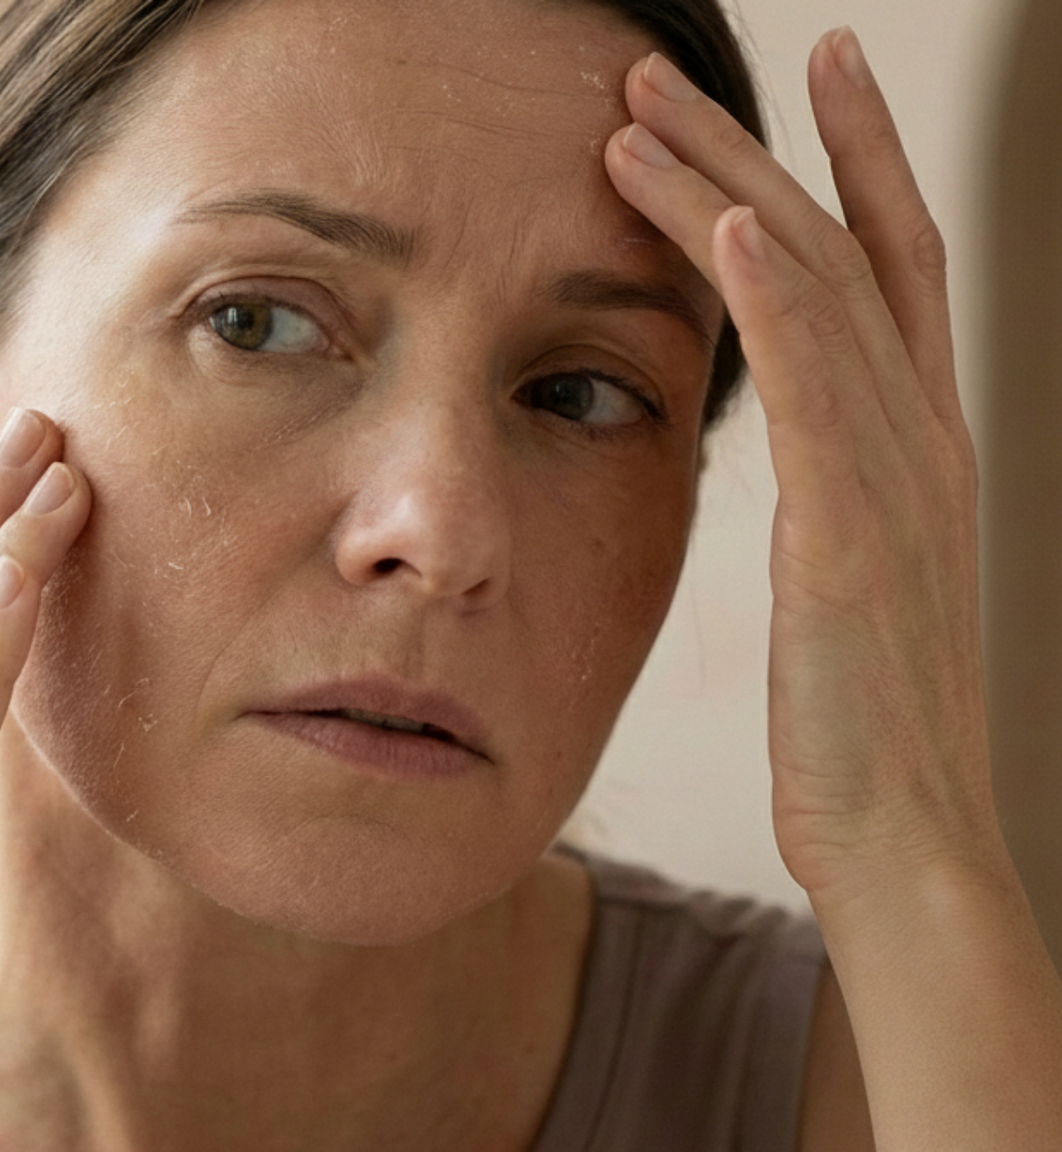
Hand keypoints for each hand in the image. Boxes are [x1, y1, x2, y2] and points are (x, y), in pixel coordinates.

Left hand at [603, 31, 1002, 907]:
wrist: (905, 835)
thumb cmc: (863, 721)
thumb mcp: (846, 577)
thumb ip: (830, 490)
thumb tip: (794, 443)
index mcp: (916, 442)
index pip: (888, 262)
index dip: (854, 158)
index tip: (811, 69)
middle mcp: (921, 437)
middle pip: (838, 248)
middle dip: (753, 147)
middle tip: (660, 72)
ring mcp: (895, 481)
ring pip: (814, 297)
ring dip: (726, 194)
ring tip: (638, 119)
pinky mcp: (851, 539)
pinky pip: (820, 396)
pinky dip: (777, 305)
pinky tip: (730, 233)